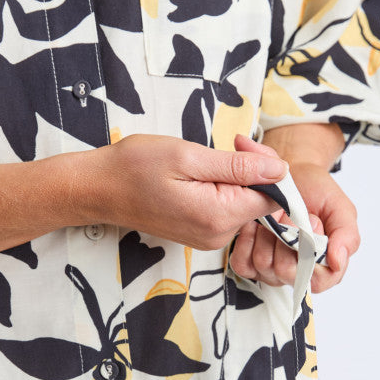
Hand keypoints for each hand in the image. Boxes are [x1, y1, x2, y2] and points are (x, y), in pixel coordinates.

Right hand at [73, 134, 283, 250]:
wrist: (100, 189)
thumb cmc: (136, 168)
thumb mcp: (189, 156)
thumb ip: (238, 166)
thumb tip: (279, 171)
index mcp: (218, 217)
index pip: (273, 197)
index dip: (269, 167)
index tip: (244, 144)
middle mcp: (218, 235)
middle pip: (262, 201)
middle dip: (256, 169)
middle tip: (233, 142)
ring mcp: (210, 237)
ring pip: (246, 204)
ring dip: (239, 176)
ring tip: (212, 157)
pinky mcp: (202, 233)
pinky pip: (229, 209)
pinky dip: (225, 188)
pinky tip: (206, 173)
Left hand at [228, 133, 360, 291]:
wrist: (292, 175)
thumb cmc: (317, 194)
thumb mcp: (341, 210)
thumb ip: (347, 236)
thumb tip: (338, 261)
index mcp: (324, 269)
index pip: (318, 280)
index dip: (311, 250)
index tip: (312, 221)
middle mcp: (296, 274)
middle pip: (286, 272)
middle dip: (288, 237)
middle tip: (292, 214)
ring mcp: (270, 271)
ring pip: (264, 264)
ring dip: (268, 233)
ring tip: (276, 216)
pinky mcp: (248, 263)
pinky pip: (243, 264)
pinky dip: (248, 240)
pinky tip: (257, 224)